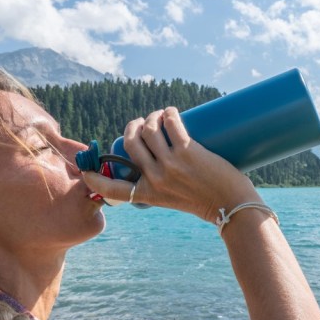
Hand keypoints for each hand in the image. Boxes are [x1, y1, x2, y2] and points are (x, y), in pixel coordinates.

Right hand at [81, 107, 259, 221]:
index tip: (87, 171)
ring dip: (152, 117)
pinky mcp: (187, 151)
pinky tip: (171, 112)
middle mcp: (154, 179)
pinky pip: (171, 124)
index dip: (95, 178)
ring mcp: (170, 165)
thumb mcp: (174, 200)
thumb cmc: (209, 204)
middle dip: (134, 126)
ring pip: (149, 130)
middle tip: (144, 123)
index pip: (111, 188)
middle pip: (131, 143)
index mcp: (147, 195)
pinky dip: (169, 113)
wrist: (231, 207)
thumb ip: (164, 185)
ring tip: (161, 116)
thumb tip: (162, 158)